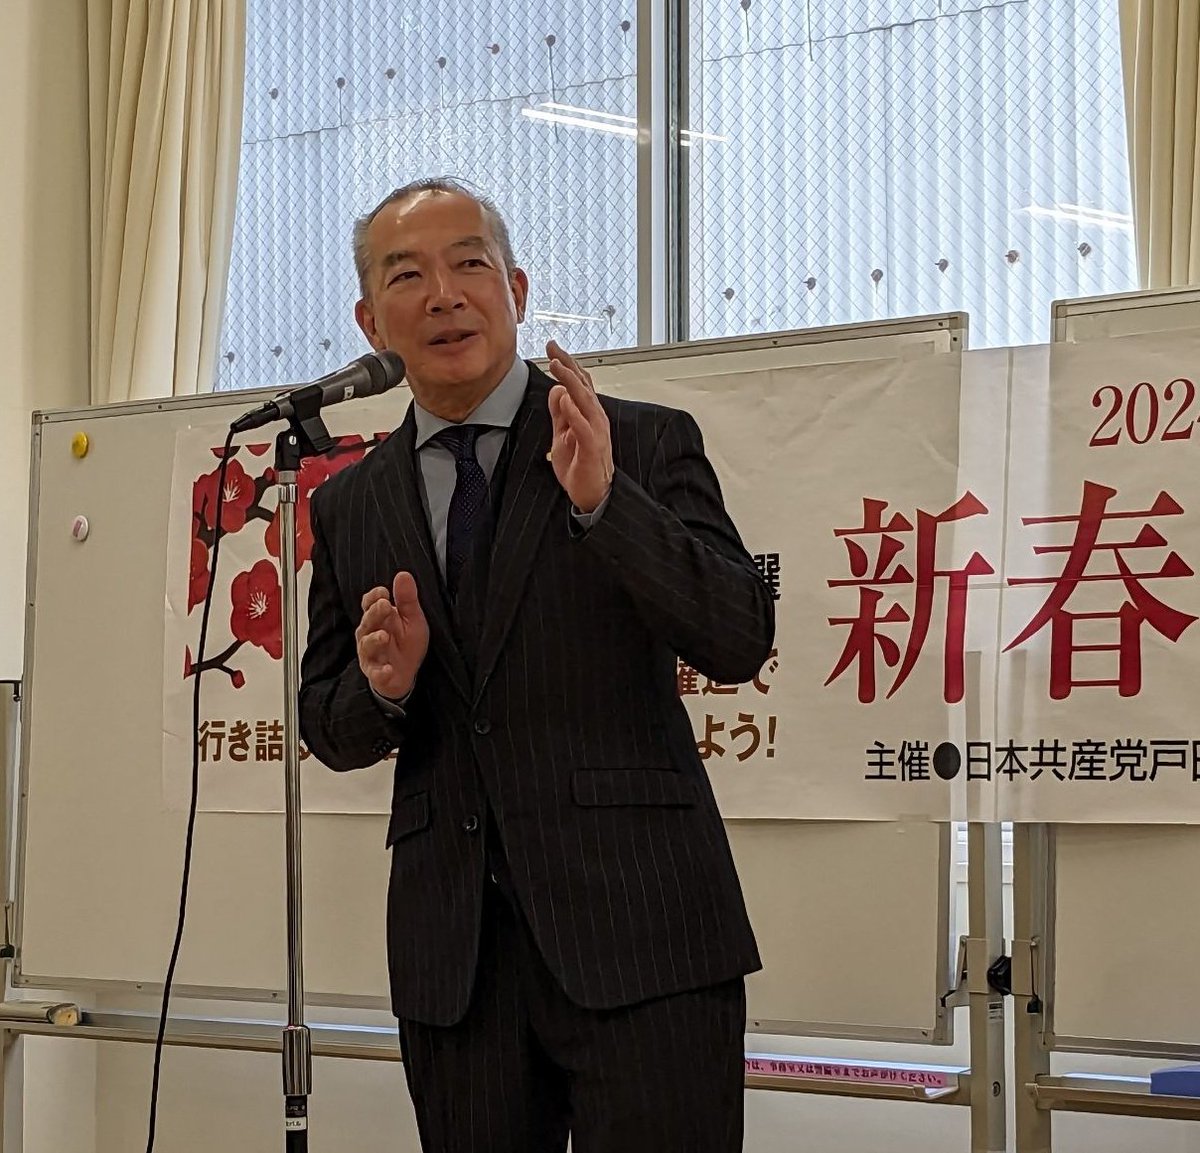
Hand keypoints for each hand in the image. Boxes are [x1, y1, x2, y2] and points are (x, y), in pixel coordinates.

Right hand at [356, 572, 428, 699]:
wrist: (405, 675)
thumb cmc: (406, 644)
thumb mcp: (412, 619)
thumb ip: (407, 599)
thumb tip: (403, 574)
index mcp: (378, 619)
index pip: (370, 604)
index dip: (374, 597)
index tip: (384, 592)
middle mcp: (370, 634)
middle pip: (367, 621)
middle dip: (375, 613)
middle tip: (385, 605)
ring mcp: (371, 655)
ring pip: (367, 646)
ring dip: (374, 640)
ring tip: (384, 636)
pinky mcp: (376, 674)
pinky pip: (376, 673)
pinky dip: (380, 672)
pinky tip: (387, 669)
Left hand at [546, 340, 612, 513]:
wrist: (593, 495)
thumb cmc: (580, 466)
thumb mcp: (563, 435)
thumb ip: (559, 414)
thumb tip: (556, 390)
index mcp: (588, 414)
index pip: (579, 382)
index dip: (567, 364)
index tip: (552, 348)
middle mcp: (595, 418)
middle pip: (582, 385)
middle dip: (567, 365)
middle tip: (553, 348)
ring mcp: (595, 432)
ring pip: (584, 401)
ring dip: (570, 382)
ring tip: (557, 367)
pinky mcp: (592, 448)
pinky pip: (584, 427)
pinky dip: (575, 413)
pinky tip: (566, 400)